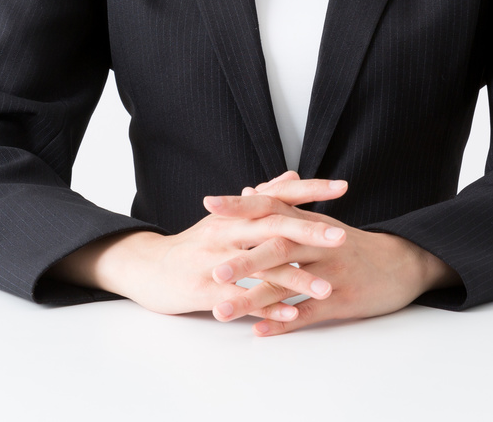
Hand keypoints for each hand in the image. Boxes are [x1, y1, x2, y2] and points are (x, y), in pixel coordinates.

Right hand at [47, 174, 350, 322]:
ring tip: (325, 289)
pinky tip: (291, 316)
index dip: (310, 190)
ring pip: (261, 269)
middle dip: (309, 234)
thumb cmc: (194, 243)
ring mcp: (216, 261)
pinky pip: (241, 300)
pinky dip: (266, 309)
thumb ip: (261, 197)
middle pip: (273, 228)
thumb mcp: (226, 216)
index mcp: (236, 213)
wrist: (149, 268)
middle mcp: (227, 231)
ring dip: (295, 280)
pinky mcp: (206, 291)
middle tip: (342, 239)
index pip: (278, 195)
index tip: (343, 187)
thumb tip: (292, 177)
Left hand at [209, 171, 461, 336]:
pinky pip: (309, 313)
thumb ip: (283, 210)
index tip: (209, 204)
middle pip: (278, 248)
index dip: (242, 207)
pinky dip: (283, 322)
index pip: (272, 207)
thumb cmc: (353, 245)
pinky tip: (258, 332)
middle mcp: (320, 244)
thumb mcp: (320, 222)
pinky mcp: (344, 300)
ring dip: (254, 299)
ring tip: (222, 311)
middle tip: (212, 271)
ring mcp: (332, 273)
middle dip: (244, 260)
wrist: (404, 264)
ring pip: (289, 285)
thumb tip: (247, 191)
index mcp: (311, 223)